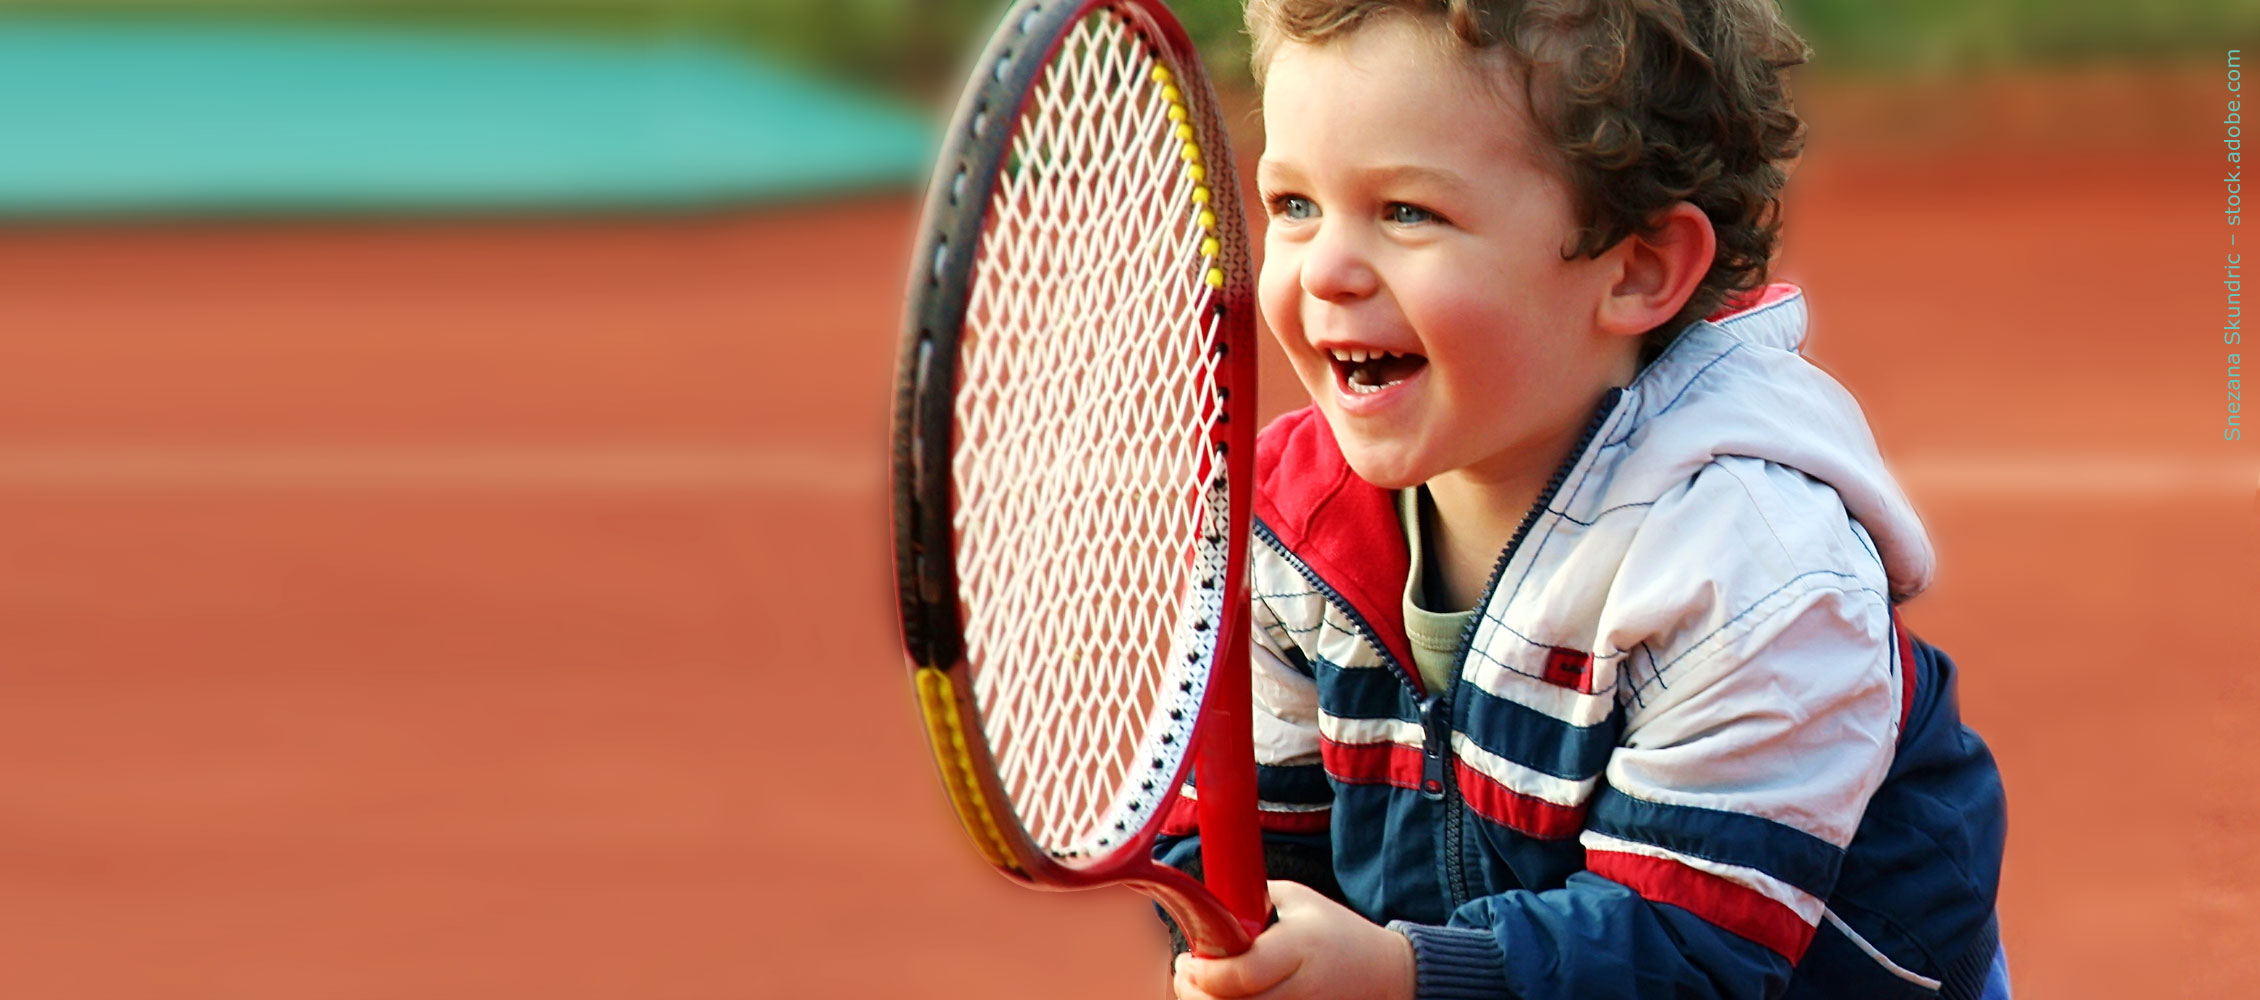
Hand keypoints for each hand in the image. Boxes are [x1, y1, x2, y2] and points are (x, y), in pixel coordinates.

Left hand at [1172, 880, 1415, 999]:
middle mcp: (1302, 987)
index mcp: (1299, 947)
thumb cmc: (1337, 932)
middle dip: (1195, 994)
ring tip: (1201, 987)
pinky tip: (1225, 998)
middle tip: (1186, 974)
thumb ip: (1251, 900)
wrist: (1385, 973)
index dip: (1203, 974)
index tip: (1188, 958)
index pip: (1241, 974)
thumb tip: (1203, 901)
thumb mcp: (1299, 900)